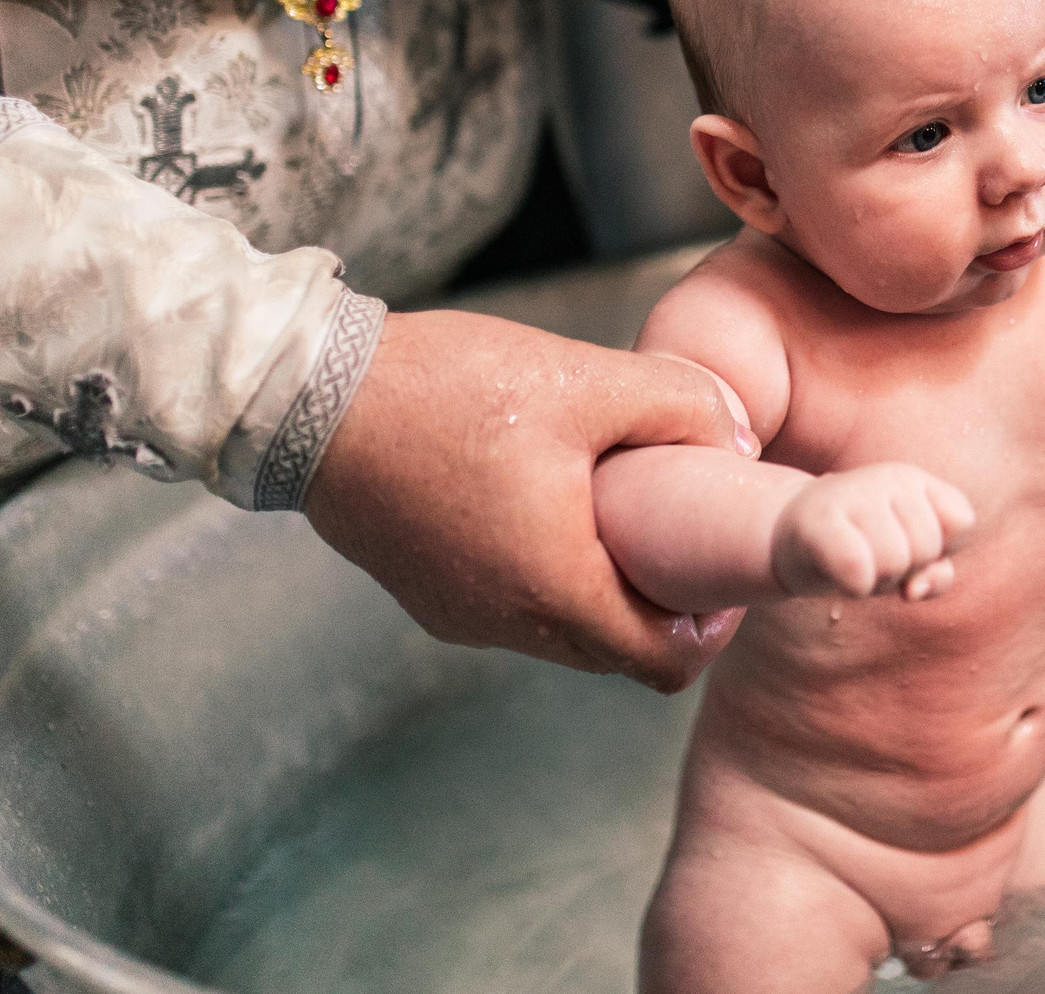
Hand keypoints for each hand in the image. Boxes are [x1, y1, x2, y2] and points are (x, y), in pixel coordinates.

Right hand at [305, 310, 751, 687]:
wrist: (307, 395)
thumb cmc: (443, 390)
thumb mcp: (584, 380)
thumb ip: (679, 406)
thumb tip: (737, 435)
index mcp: (554, 590)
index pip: (666, 665)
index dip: (712, 625)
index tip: (721, 570)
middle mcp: (504, 624)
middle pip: (616, 651)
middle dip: (660, 602)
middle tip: (681, 529)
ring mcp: (459, 615)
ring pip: (564, 629)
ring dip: (601, 582)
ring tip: (614, 502)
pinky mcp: (428, 592)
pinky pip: (512, 602)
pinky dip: (547, 570)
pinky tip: (549, 496)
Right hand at [771, 463, 977, 599]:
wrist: (784, 538)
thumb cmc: (859, 549)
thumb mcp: (909, 561)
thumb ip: (936, 575)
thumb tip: (913, 591)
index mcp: (914, 481)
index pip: (961, 521)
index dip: (940, 549)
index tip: (909, 546)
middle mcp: (886, 479)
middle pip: (926, 548)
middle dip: (904, 568)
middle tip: (872, 557)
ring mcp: (851, 495)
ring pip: (895, 562)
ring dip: (876, 580)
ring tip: (855, 562)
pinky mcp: (818, 522)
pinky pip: (858, 568)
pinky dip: (856, 585)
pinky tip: (840, 576)